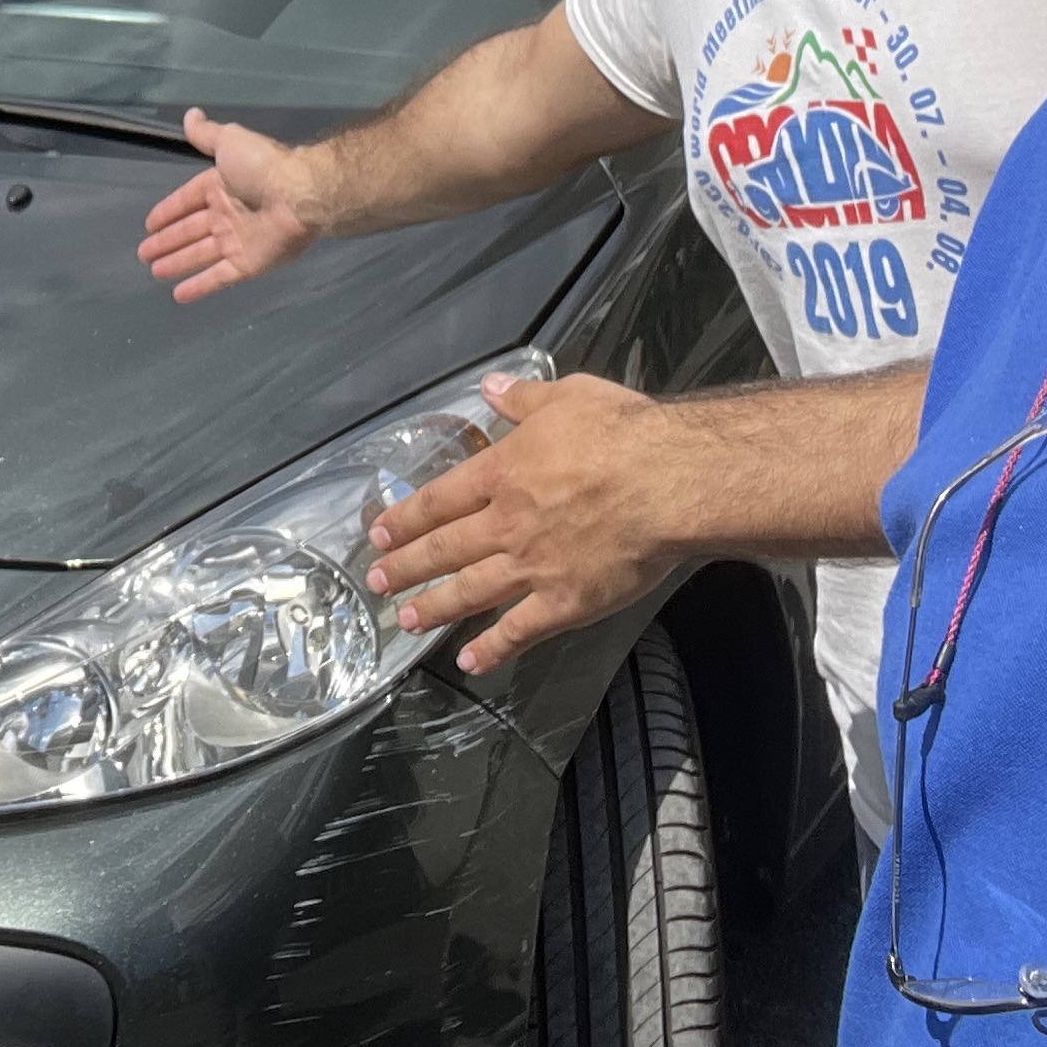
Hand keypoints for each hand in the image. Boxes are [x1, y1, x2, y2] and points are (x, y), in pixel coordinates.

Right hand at [138, 112, 326, 300]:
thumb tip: (190, 114)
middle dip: (167, 241)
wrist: (299, 195)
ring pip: (200, 254)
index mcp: (222, 186)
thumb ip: (206, 134)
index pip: (188, 200)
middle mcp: (228, 214)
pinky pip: (219, 276)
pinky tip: (179, 295)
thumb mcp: (229, 142)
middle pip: (191, 230)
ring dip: (177, 263)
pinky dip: (200, 286)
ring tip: (154, 272)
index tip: (149, 224)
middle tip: (143, 254)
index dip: (169, 211)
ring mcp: (238, 242)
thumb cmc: (261, 167)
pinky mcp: (249, 265)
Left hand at [365, 373, 678, 677]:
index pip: (438, 500)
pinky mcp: (566, 602)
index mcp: (502, 474)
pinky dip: (493, 648)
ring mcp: (533, 567)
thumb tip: (489, 386)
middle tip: (377, 582)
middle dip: (406, 566)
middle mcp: (507, 524)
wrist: (669, 482)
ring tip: (407, 620)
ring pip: (470, 592)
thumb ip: (521, 398)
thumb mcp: (566, 398)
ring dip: (435, 607)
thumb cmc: (623, 434)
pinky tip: (470, 660)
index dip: (405, 518)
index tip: (379, 533)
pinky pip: (520, 631)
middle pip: (444, 549)